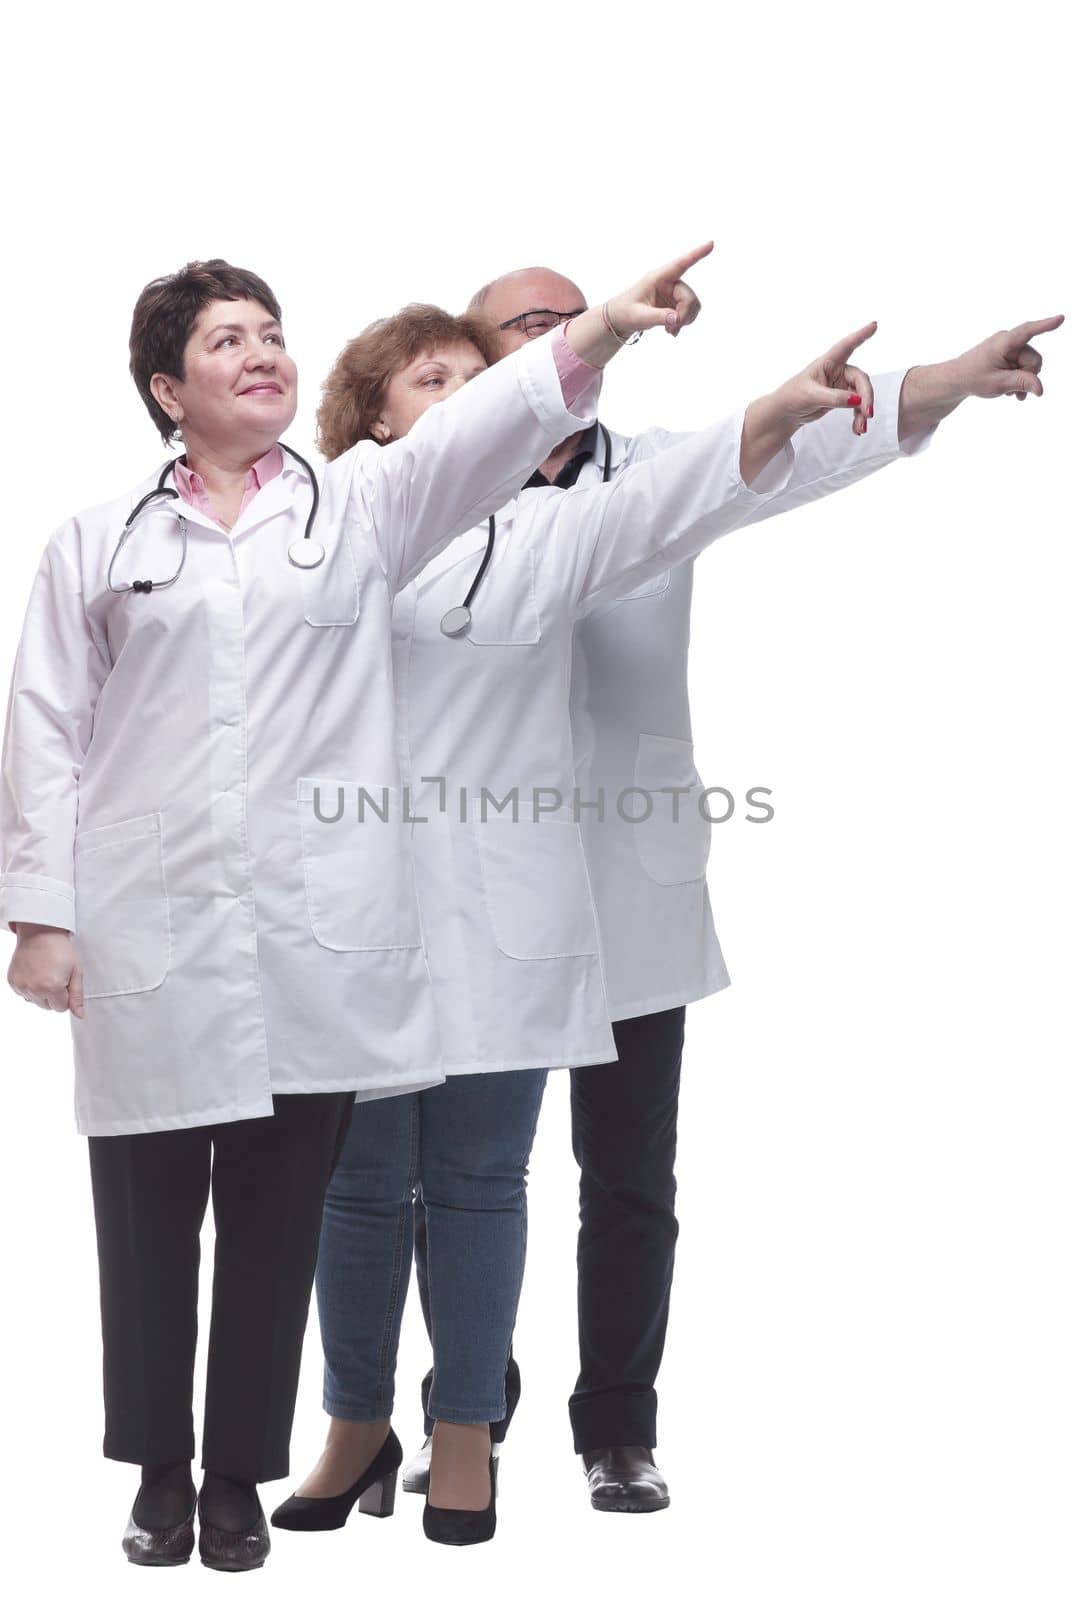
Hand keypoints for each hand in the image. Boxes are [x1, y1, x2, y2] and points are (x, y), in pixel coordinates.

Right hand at [7, 924, 84, 1017]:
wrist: (40, 932)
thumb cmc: (61, 949)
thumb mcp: (76, 971)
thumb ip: (77, 996)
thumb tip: (80, 1016)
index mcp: (52, 988)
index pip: (61, 1008)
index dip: (66, 995)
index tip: (65, 981)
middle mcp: (34, 989)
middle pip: (47, 1007)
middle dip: (53, 995)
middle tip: (55, 975)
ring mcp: (21, 986)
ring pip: (35, 1001)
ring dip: (41, 992)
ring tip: (45, 972)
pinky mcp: (12, 981)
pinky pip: (24, 994)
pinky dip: (30, 987)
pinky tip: (34, 972)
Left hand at [605, 241, 713, 339]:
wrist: (620, 320)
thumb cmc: (625, 313)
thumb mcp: (639, 317)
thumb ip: (658, 317)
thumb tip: (676, 319)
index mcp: (657, 278)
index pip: (680, 264)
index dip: (696, 254)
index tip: (711, 243)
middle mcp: (668, 282)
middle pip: (689, 296)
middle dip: (684, 315)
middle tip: (673, 329)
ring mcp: (673, 292)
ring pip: (692, 305)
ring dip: (685, 320)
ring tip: (671, 331)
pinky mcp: (675, 303)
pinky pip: (689, 312)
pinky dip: (683, 322)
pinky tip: (672, 330)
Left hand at [740, 322, 877, 484]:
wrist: (785, 413)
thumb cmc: (792, 396)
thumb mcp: (811, 396)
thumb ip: (834, 398)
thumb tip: (857, 400)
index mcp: (827, 362)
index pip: (846, 346)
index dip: (861, 335)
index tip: (874, 325)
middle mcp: (837, 370)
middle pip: (860, 380)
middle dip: (866, 396)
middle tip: (867, 413)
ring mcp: (841, 385)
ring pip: (861, 395)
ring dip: (863, 410)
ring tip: (861, 427)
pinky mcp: (841, 398)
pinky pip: (856, 406)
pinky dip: (858, 417)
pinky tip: (857, 429)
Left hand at [953, 315, 1064, 401]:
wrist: (957, 380)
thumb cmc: (973, 378)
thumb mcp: (997, 384)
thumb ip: (1021, 383)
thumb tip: (1041, 389)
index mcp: (1004, 342)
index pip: (1028, 331)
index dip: (1046, 325)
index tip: (1061, 318)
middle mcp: (1009, 341)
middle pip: (1033, 359)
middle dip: (1028, 377)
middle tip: (1014, 393)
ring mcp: (1010, 347)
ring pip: (1030, 365)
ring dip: (1023, 381)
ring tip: (1009, 393)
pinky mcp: (1009, 354)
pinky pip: (1024, 366)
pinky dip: (1019, 379)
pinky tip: (1010, 390)